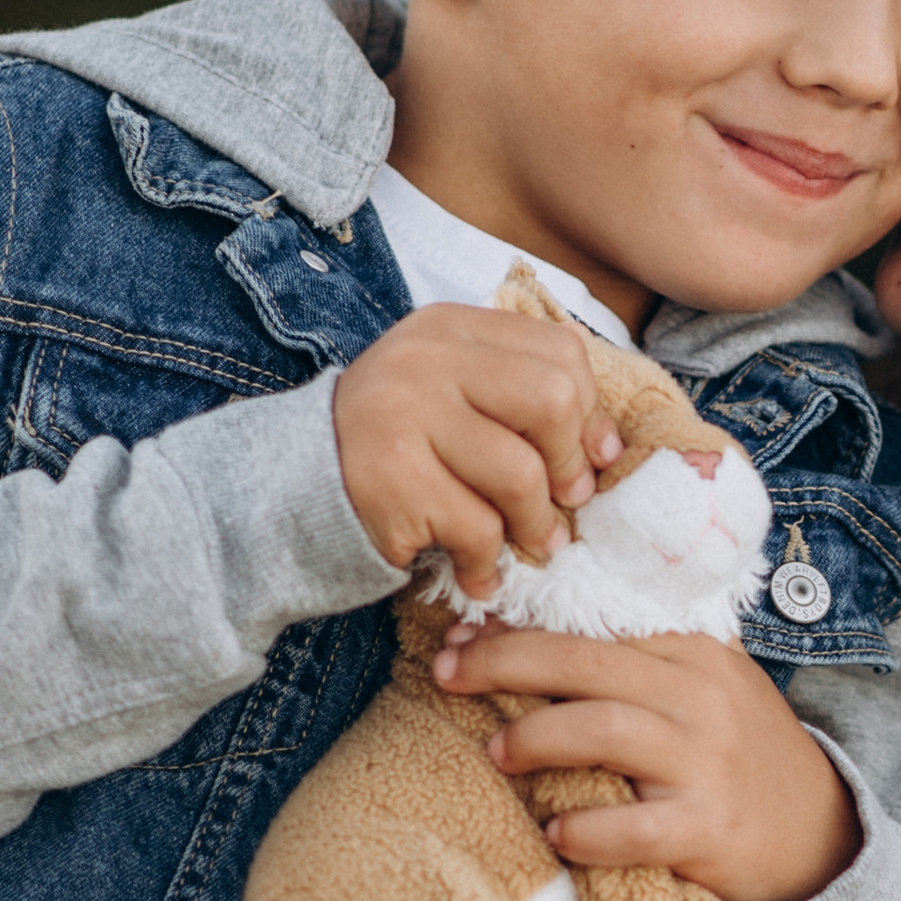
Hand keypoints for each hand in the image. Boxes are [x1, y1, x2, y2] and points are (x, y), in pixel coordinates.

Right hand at [332, 307, 626, 595]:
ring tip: (529, 544)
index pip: (558, 351)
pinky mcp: (390, 481)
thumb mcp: (455, 394)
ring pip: (520, 474)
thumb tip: (605, 448)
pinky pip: (477, 529)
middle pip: (550, 400)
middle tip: (564, 502)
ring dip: (535, 525)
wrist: (294, 482)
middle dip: (568, 465)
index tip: (587, 456)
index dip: (588, 411)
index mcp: (451, 328)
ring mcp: (404, 416)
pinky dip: (486, 562)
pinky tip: (477, 571)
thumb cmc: (400, 441)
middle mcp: (425, 360)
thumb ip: (525, 399)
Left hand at [432, 626, 862, 900]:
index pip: (594, 626)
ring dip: (536, 737)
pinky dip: (587, 830)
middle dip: (504, 663)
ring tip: (495, 751)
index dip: (519, 629)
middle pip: (587, 664)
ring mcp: (707, 763)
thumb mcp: (707, 690)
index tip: (459, 638)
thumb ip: (641, 662)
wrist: (822, 834)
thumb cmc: (739, 758)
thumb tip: (528, 634)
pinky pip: (635, 827)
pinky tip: (557, 835)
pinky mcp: (709, 829)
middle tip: (445, 675)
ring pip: (604, 729)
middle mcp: (701, 698)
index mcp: (693, 654)